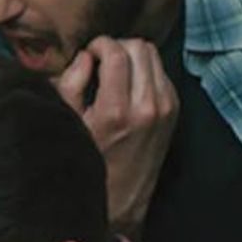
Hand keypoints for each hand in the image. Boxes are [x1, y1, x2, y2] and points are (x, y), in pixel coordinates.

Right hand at [54, 36, 177, 233]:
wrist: (120, 196)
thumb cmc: (86, 160)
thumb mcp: (67, 123)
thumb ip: (70, 84)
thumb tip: (83, 58)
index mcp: (117, 109)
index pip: (116, 52)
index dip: (98, 44)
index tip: (87, 54)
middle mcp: (147, 106)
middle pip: (140, 48)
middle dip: (117, 47)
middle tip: (99, 61)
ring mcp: (165, 108)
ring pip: (154, 56)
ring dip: (132, 57)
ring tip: (113, 72)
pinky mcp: (174, 111)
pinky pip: (161, 73)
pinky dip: (144, 70)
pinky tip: (127, 86)